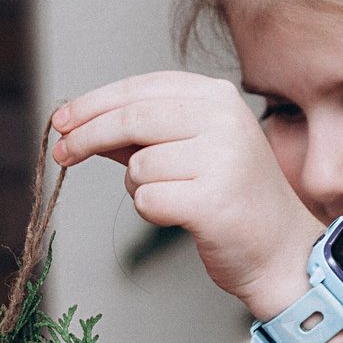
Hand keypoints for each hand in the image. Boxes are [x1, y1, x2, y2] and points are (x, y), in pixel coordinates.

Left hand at [50, 72, 325, 318]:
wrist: (282, 253)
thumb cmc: (230, 200)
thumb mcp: (190, 151)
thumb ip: (141, 134)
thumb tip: (78, 123)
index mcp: (219, 98)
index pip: (141, 88)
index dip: (94, 103)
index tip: (61, 121)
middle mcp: (225, 120)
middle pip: (131, 118)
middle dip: (86, 136)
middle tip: (60, 154)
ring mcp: (222, 159)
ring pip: (137, 165)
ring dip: (138, 186)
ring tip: (174, 198)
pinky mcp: (213, 201)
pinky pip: (147, 199)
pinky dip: (151, 211)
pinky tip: (182, 217)